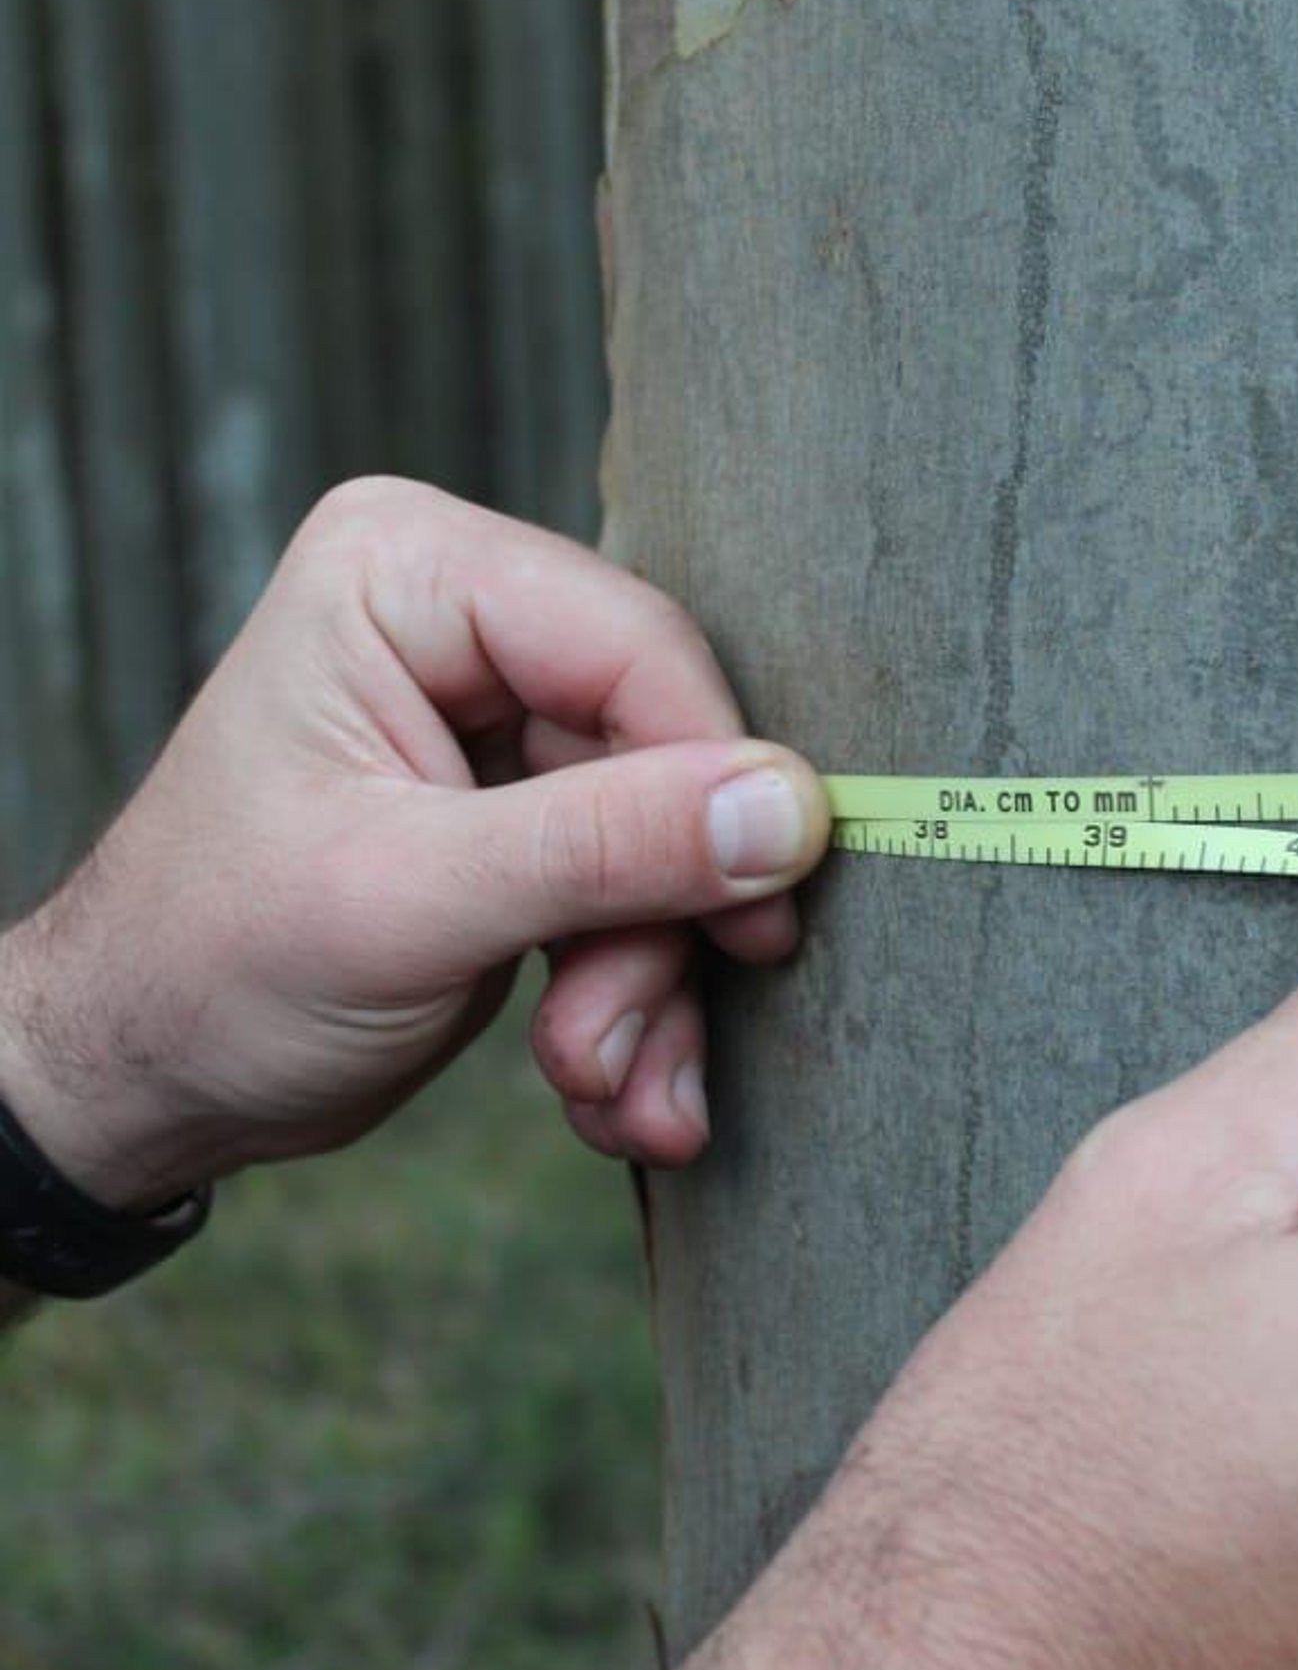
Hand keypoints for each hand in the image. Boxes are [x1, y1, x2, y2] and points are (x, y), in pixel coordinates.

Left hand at [0, 480, 830, 1210]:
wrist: (137, 1081)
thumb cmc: (208, 970)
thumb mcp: (413, 907)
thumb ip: (606, 848)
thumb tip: (787, 809)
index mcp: (407, 574)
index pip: (632, 647)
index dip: (712, 784)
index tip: (757, 918)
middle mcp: (461, 621)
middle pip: (663, 755)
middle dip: (657, 927)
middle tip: (626, 1054)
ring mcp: (496, 721)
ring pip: (667, 840)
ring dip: (650, 989)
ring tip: (609, 1094)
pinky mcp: (522, 816)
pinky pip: (637, 890)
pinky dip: (635, 1001)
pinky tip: (611, 1093)